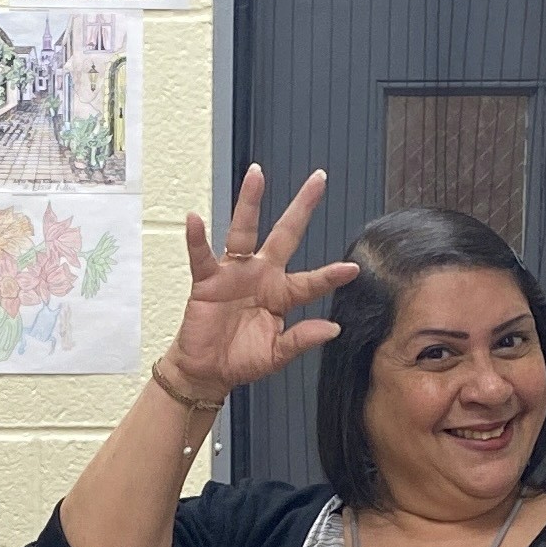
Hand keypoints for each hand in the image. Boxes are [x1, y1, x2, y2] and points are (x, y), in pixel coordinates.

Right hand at [157, 167, 356, 406]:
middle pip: (285, 234)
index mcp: (283, 294)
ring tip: (256, 175)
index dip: (330, 275)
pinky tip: (194, 220)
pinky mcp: (208, 280)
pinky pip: (202, 256)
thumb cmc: (242, 359)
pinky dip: (197, 239)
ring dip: (249, 203)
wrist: (207, 370)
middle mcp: (262, 275)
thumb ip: (301, 339)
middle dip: (301, 207)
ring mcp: (235, 273)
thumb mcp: (277, 354)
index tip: (351, 269)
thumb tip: (332, 328)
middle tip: (318, 180)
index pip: (311, 281)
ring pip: (243, 231)